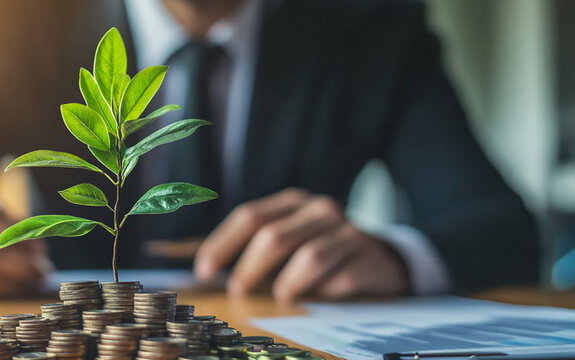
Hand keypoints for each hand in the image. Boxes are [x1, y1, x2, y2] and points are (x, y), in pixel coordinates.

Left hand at [194, 188, 409, 300]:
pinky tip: (321, 297)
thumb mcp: (292, 242)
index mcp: (294, 203)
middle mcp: (320, 210)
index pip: (250, 217)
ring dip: (288, 283)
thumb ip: (258, 251)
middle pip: (274, 237)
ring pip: (308, 258)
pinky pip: (339, 279)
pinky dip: (324, 293)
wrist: (383, 259)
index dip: (222, 244)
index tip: (204, 271)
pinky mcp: (369, 256)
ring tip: (282, 296)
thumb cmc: (323, 252)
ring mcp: (348, 231)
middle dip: (249, 268)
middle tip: (237, 291)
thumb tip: (212, 274)